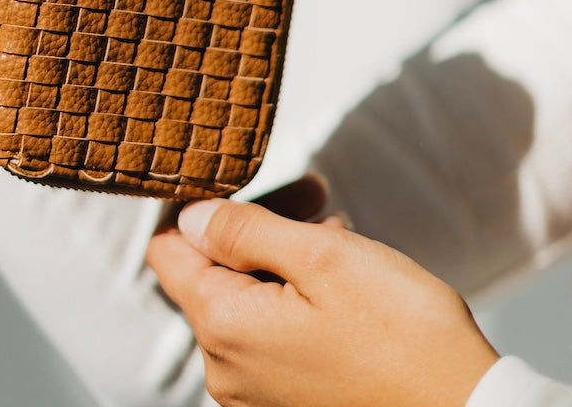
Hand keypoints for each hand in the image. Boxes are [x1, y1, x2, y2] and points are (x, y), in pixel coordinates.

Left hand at [147, 199, 499, 406]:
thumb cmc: (403, 336)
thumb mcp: (321, 259)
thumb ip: (244, 231)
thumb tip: (192, 215)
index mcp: (223, 327)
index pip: (168, 251)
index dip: (200, 208)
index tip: (247, 186)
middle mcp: (225, 369)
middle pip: (211, 271)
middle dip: (258, 227)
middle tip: (316, 202)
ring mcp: (253, 394)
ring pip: (246, 298)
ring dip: (283, 258)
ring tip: (339, 238)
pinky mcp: (284, 403)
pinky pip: (269, 334)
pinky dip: (294, 297)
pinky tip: (341, 280)